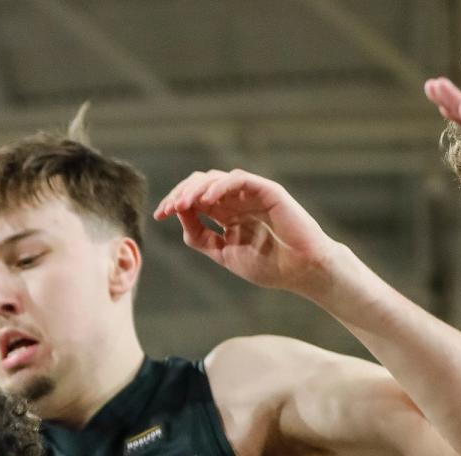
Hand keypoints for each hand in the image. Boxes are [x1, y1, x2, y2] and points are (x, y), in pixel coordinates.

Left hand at [154, 169, 337, 297]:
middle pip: (201, 184)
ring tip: (180, 204)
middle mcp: (238, 200)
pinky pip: (239, 179)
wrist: (301, 271)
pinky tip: (206, 198)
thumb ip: (203, 237)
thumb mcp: (225, 253)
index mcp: (228, 214)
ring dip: (195, 189)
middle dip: (180, 194)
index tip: (159, 215)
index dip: (175, 204)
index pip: (196, 199)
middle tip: (166, 209)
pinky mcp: (268, 190)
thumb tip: (180, 220)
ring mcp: (252, 194)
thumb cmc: (269, 265)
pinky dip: (220, 186)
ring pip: (216, 179)